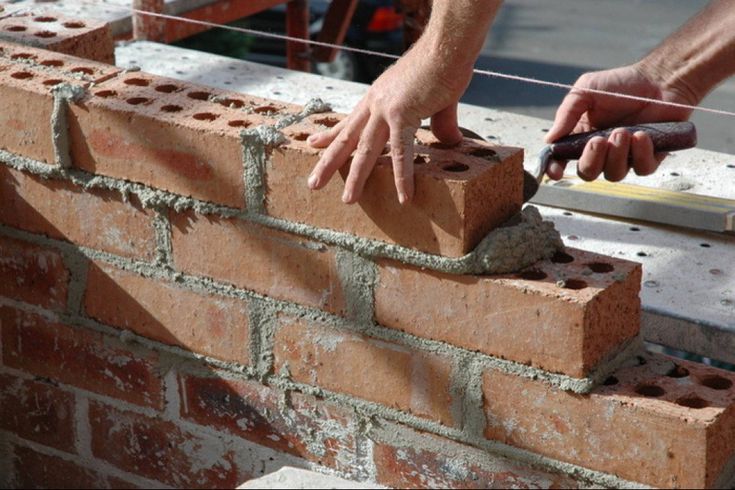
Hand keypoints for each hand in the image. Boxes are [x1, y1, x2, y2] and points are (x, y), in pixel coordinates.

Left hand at [306, 46, 472, 203]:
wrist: (447, 46)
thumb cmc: (442, 66)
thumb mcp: (435, 100)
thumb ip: (439, 124)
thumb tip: (450, 143)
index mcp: (377, 97)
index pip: (349, 121)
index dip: (330, 135)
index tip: (314, 145)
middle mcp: (375, 104)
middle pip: (347, 139)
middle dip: (328, 162)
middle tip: (312, 183)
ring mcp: (386, 109)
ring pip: (365, 150)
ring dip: (356, 177)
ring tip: (348, 200)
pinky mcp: (403, 114)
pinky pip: (402, 152)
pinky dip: (403, 176)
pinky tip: (404, 197)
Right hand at [546, 64, 692, 180]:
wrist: (660, 79)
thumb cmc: (622, 83)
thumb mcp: (586, 90)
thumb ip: (566, 114)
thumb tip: (549, 139)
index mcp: (581, 137)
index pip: (563, 160)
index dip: (557, 169)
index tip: (557, 171)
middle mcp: (602, 151)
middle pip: (588, 173)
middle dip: (592, 160)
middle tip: (599, 140)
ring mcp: (626, 156)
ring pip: (614, 174)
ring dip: (617, 155)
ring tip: (624, 131)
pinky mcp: (650, 156)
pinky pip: (642, 169)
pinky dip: (640, 153)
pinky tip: (642, 135)